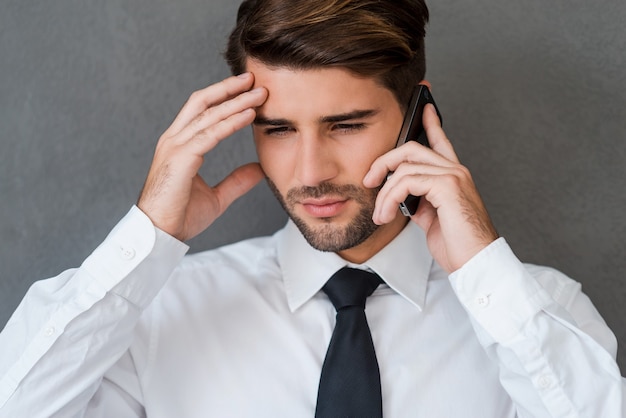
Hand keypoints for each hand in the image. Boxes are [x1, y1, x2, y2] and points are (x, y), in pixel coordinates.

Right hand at [137, 73, 267, 240]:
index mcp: (179, 145)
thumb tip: (258, 170)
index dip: (224, 97)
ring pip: (209, 115)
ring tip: (260, 93)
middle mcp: (174, 140)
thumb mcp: (216, 197)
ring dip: (237, 101)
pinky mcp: (180, 159)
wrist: (158, 236)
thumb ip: (236, 181)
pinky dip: (231, 122)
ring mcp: (175, 147)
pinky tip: (249, 115)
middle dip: (228, 88)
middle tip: (254, 79)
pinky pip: (210, 134)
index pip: (202, 111)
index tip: (247, 89)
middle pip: (202, 102)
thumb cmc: (179, 217)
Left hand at [364, 104, 498, 271]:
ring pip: (404, 167)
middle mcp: (455, 171)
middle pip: (411, 148)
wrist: (476, 262)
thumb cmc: (458, 244)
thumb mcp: (431, 218)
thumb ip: (418, 200)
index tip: (424, 108)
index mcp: (453, 176)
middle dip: (383, 162)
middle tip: (369, 181)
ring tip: (380, 215)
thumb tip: (400, 196)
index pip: (440, 141)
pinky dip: (390, 198)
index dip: (430, 123)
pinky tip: (388, 214)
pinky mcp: (447, 186)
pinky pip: (407, 181)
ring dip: (384, 193)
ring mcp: (453, 175)